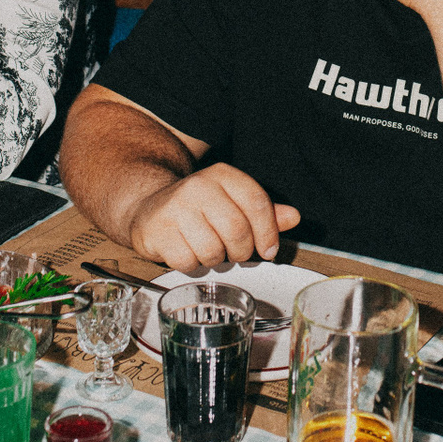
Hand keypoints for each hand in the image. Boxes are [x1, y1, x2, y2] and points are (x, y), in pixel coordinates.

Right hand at [126, 163, 300, 270]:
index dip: (268, 232)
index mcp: (222, 175)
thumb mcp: (231, 201)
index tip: (268, 249)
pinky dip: (192, 266)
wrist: (149, 208)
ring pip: (212, 251)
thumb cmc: (197, 208)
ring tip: (208, 249)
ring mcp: (175, 207)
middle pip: (237, 230)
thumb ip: (262, 211)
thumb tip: (293, 217)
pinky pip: (188, 262)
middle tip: (235, 253)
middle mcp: (198, 186)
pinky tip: (187, 252)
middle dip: (242, 252)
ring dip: (215, 260)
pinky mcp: (158, 230)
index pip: (257, 203)